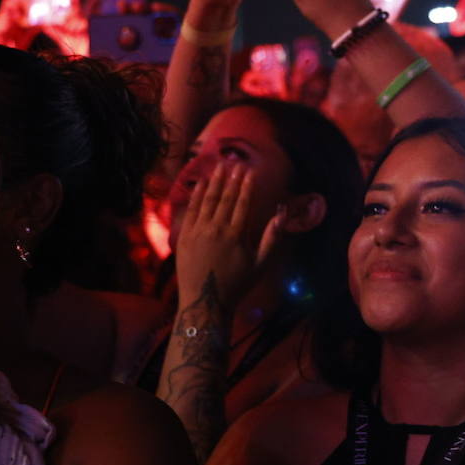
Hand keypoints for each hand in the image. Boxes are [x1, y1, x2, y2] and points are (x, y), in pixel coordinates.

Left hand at [174, 163, 283, 310]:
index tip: (249, 171)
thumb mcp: (260, 264)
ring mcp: (197, 231)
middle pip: (225, 198)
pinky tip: (200, 184)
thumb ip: (271, 238)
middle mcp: (216, 229)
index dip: (246, 186)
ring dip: (214, 182)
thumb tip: (281, 215)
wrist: (205, 301)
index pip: (242, 203)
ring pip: (207, 201)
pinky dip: (195, 195)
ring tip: (219, 166)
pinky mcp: (183, 236)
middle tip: (235, 163)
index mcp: (236, 235)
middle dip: (231, 179)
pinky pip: (190, 211)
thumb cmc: (237, 284)